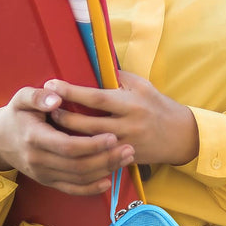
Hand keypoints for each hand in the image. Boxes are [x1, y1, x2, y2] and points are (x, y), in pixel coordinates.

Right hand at [0, 86, 134, 195]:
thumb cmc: (17, 114)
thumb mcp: (21, 98)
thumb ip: (38, 96)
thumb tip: (57, 97)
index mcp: (34, 137)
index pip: (67, 146)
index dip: (92, 145)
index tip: (112, 136)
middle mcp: (38, 160)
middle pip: (77, 165)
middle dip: (105, 159)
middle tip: (129, 149)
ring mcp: (43, 174)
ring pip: (78, 178)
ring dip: (104, 171)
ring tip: (126, 158)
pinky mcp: (47, 181)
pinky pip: (71, 189)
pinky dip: (90, 188)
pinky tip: (108, 181)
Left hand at [45, 71, 198, 165]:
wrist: (180, 136)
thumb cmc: (157, 105)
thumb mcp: (142, 85)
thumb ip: (118, 77)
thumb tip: (92, 65)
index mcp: (130, 103)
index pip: (96, 97)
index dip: (72, 92)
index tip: (52, 84)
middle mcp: (127, 125)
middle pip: (88, 124)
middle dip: (63, 116)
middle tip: (45, 108)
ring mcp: (125, 145)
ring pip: (89, 144)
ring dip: (68, 135)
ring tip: (50, 126)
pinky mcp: (124, 159)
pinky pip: (98, 158)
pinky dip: (81, 152)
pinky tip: (66, 147)